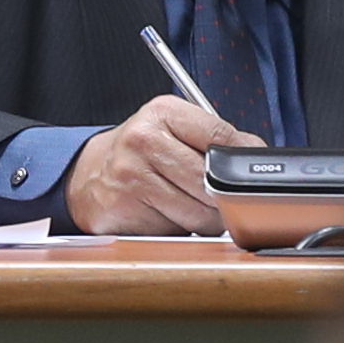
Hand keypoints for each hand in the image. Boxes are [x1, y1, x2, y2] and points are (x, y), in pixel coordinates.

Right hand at [63, 93, 251, 236]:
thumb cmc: (140, 154)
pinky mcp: (124, 208)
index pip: (220, 136)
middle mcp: (143, 140)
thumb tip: (255, 156)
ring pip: (198, 212)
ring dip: (206, 220)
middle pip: (212, 181)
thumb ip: (213, 139)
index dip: (241, 160)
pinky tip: (167, 215)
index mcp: (162, 112)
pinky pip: (174, 230)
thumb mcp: (173, 130)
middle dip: (223, 197)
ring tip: (190, 206)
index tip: (249, 173)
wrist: (88, 176)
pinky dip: (181, 230)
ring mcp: (131, 175)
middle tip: (218, 197)